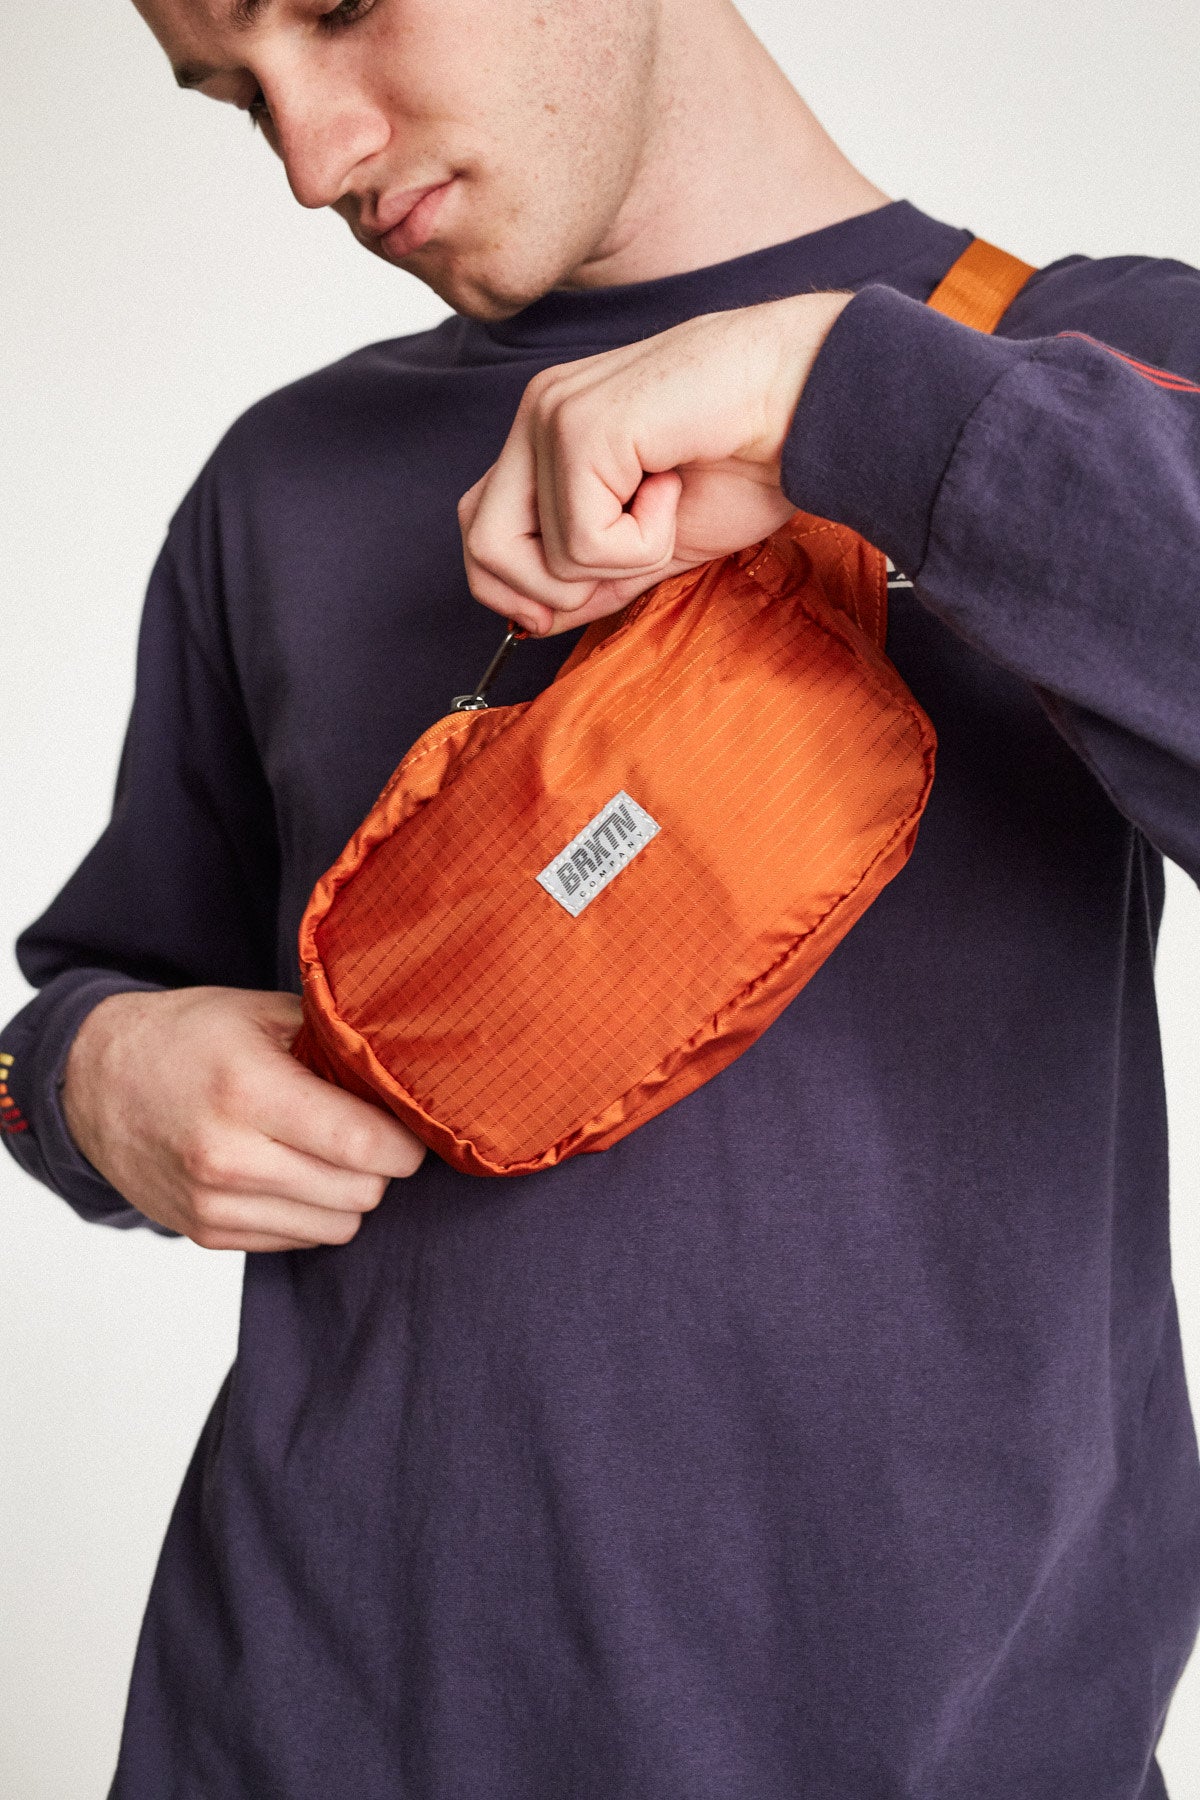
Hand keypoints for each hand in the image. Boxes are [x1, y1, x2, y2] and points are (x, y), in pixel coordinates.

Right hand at [63, 987, 424, 1250]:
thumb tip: (406, 1072)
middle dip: (380, 1165)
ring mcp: (214, 1203)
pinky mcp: (207, 1233)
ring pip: (337, 1227)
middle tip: (367, 1132)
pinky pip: (300, 1240)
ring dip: (348, 1193)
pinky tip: (290, 1171)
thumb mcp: (261, 1013)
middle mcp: (228, 1156)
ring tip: (327, 1152)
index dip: (406, 1143)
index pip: (363, 1146)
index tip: (412, 1128)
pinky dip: (311, 1212)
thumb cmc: (186, 1038)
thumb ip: (334, 1040)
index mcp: (247, 1090)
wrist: (94, 1082)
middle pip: (360, 1192)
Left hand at [459, 291, 850, 634]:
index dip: (519, 588)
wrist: (811, 402)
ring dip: (611, 564)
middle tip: (633, 555)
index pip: (481, 530)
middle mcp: (540, 415)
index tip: (588, 596)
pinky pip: (582, 542)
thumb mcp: (654, 541)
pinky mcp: (582, 428)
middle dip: (552, 591)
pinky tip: (674, 488)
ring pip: (531, 557)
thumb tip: (533, 620)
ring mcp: (553, 415)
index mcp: (549, 433)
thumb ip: (591, 573)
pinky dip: (641, 542)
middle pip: (481, 547)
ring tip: (664, 508)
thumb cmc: (748, 459)